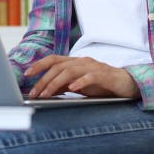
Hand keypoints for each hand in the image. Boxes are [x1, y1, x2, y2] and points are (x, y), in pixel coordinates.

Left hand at [24, 55, 141, 98]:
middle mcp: (82, 61)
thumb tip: (45, 91)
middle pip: (58, 67)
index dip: (39, 65)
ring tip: (47, 94)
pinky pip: (90, 76)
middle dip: (44, 80)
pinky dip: (80, 82)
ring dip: (56, 83)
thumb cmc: (101, 85)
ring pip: (70, 71)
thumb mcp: (79, 86)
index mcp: (75, 62)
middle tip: (35, 93)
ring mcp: (93, 66)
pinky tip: (72, 89)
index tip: (26, 74)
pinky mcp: (104, 75)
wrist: (127, 84)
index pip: (53, 59)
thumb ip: (64, 86)